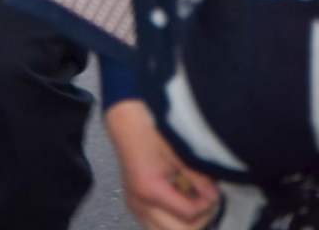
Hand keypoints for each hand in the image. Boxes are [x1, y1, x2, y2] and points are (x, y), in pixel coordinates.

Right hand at [105, 100, 220, 229]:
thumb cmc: (148, 130)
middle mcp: (139, 203)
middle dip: (198, 220)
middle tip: (208, 203)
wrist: (125, 120)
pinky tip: (180, 205)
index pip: (188, 214)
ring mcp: (134, 205)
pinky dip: (171, 222)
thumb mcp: (178, 152)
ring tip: (195, 206)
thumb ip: (198, 177)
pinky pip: (155, 225)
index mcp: (150, 190)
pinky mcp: (134, 203)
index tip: (215, 194)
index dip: (206, 206)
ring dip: (183, 225)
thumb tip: (215, 196)